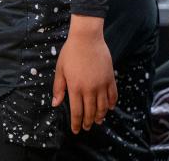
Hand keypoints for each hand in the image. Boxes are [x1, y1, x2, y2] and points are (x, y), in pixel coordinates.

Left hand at [52, 16, 116, 133]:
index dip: (77, 123)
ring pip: (103, 107)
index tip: (76, 130)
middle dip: (88, 122)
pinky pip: (113, 96)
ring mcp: (101, 84)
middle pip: (90, 112)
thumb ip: (58, 88)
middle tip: (87, 128)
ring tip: (97, 121)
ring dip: (100, 116)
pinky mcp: (110, 79)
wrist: (87, 39)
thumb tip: (55, 104)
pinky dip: (112, 104)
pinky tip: (109, 108)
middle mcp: (89, 89)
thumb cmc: (70, 53)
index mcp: (75, 87)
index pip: (77, 111)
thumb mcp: (60, 70)